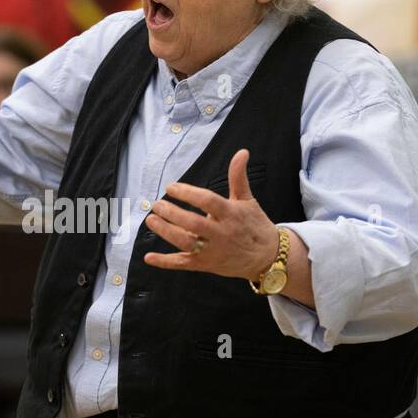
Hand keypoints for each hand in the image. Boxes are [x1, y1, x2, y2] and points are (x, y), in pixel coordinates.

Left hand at [144, 148, 278, 278]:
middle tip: (157, 204)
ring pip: (186, 243)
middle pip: (193, 223)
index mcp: (231, 214)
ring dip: (166, 232)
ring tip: (151, 220)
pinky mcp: (206, 264)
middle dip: (172, 213)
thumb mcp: (247, 200)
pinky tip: (149, 257)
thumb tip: (241, 152)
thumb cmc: (254, 225)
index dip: (188, 193)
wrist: (268, 257)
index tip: (171, 187)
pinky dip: (165, 262)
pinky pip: (184, 264)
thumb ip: (238, 177)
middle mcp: (221, 233)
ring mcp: (213, 251)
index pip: (207, 201)